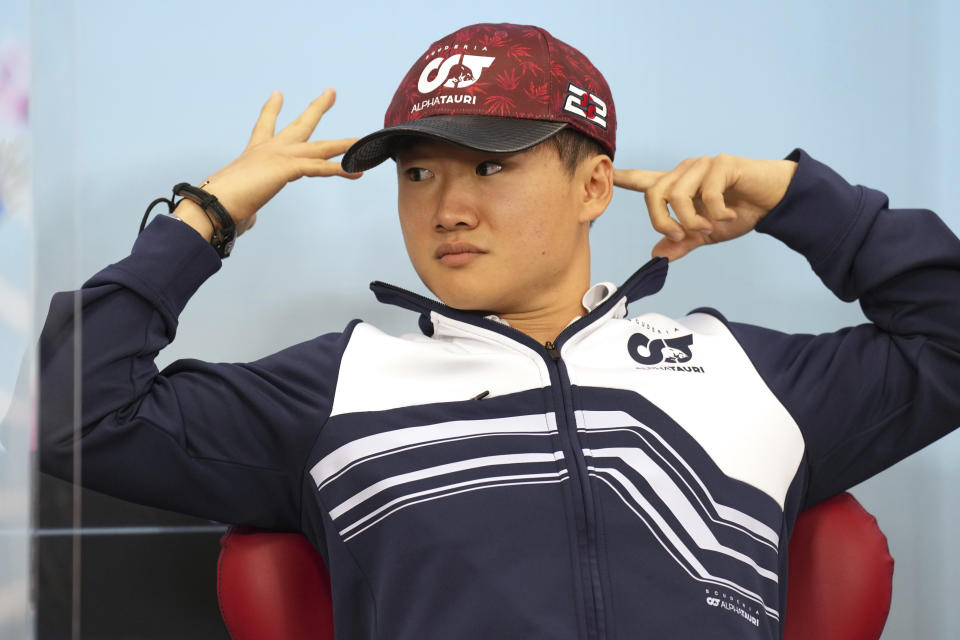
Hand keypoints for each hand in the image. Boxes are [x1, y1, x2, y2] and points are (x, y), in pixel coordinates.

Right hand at [176, 88, 361, 239]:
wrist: (212, 205)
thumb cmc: (221, 208)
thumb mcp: (238, 206)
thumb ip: (248, 210)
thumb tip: (247, 219)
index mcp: (254, 155)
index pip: (265, 127)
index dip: (272, 110)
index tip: (278, 94)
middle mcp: (268, 150)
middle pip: (300, 125)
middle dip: (317, 108)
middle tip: (331, 92)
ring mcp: (279, 156)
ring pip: (320, 147)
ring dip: (344, 144)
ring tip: (363, 139)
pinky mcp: (287, 168)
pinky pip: (320, 167)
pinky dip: (340, 169)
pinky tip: (357, 171)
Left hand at [613, 154, 796, 260]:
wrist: (775, 202)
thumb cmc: (740, 212)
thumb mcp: (707, 233)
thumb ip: (682, 241)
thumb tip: (657, 254)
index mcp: (679, 185)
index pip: (645, 180)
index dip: (625, 178)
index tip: (608, 173)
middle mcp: (686, 171)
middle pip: (654, 194)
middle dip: (663, 221)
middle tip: (683, 236)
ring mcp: (703, 165)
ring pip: (678, 195)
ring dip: (692, 220)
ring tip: (711, 227)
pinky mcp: (723, 164)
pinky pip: (707, 194)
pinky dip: (716, 213)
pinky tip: (730, 215)